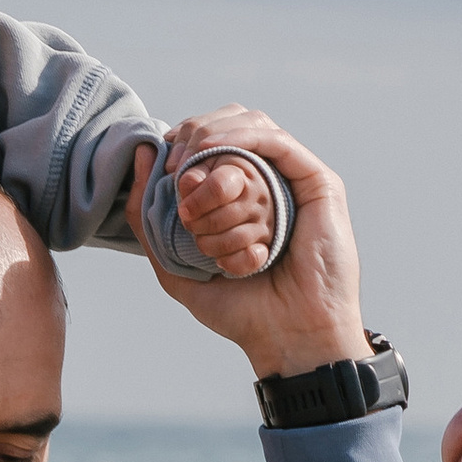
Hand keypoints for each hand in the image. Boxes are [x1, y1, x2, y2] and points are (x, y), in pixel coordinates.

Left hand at [130, 108, 371, 382]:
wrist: (286, 336)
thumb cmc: (240, 310)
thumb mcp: (173, 265)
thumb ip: (147, 217)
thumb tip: (141, 155)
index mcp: (242, 194)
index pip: (213, 139)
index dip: (185, 138)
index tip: (164, 165)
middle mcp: (271, 181)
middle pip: (232, 124)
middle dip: (196, 135)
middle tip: (175, 166)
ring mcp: (296, 180)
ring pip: (252, 129)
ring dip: (215, 143)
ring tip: (191, 170)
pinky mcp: (320, 184)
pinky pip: (278, 143)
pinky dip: (243, 140)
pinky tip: (219, 154)